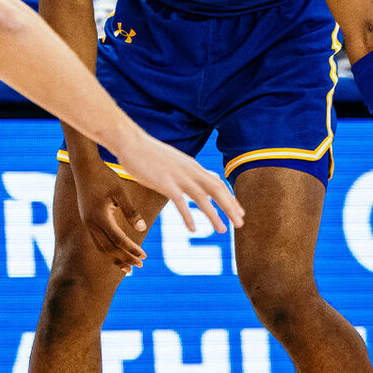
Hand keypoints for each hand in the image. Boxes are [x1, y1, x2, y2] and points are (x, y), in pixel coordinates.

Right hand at [68, 152, 150, 268]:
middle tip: (139, 266)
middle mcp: (91, 223)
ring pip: (101, 247)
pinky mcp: (86, 219)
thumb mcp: (120, 191)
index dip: (132, 250)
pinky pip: (97, 240)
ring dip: (115, 257)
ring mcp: (86, 222)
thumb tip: (142, 228)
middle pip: (109, 248)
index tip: (144, 257)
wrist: (84, 166)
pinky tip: (117, 251)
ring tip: (128, 267)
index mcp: (100, 216)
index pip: (118, 240)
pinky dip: (108, 249)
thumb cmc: (105, 176)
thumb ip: (131, 211)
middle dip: (124, 258)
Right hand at [109, 132, 243, 234]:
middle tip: (241, 224)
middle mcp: (190, 171)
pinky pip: (180, 203)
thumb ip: (185, 170)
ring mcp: (178, 177)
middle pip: (217, 190)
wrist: (131, 142)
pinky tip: (193, 229)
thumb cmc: (149, 153)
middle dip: (231, 207)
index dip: (230, 198)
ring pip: (203, 198)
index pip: (218, 183)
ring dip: (214, 215)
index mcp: (193, 166)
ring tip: (223, 230)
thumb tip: (194, 177)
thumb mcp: (173, 161)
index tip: (239, 212)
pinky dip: (188, 216)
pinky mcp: (165, 183)